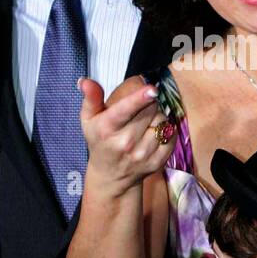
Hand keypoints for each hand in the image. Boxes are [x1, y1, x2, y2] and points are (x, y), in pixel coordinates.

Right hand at [78, 78, 175, 199]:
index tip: (151, 90)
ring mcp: (142, 154)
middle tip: (140, 108)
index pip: (125, 110)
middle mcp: (125, 143)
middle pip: (150, 109)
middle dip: (149, 103)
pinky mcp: (156, 162)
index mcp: (107, 129)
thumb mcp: (89, 119)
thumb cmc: (100, 141)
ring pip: (162, 121)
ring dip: (157, 117)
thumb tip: (86, 81)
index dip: (140, 98)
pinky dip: (166, 130)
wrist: (111, 175)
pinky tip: (153, 133)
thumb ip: (91, 98)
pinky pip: (171, 135)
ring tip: (144, 123)